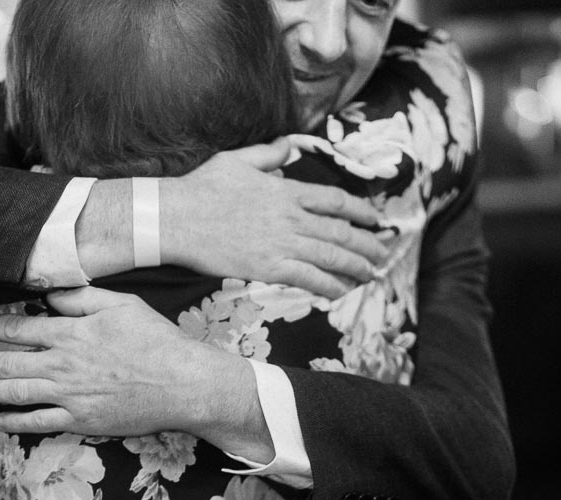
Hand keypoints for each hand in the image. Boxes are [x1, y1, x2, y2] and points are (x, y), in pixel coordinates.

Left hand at [0, 287, 271, 457]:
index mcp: (71, 331)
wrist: (183, 383)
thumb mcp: (120, 303)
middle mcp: (64, 364)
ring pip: (14, 393)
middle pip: (5, 362)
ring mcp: (71, 395)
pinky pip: (41, 422)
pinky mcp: (82, 420)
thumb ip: (80, 297)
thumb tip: (48, 292)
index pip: (17, 327)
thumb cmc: (156, 340)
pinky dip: (16, 421)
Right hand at [162, 139, 392, 296]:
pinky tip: (341, 291)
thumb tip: (288, 146)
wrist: (177, 217)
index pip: (333, 200)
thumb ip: (268, 155)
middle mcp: (289, 216)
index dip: (359, 210)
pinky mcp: (267, 267)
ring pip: (330, 255)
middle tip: (383, 252)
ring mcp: (280, 242)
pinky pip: (307, 277)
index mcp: (285, 190)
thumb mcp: (237, 159)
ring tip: (371, 274)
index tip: (375, 219)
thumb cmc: (201, 187)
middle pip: (340, 230)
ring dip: (355, 266)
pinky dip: (328, 285)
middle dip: (366, 243)